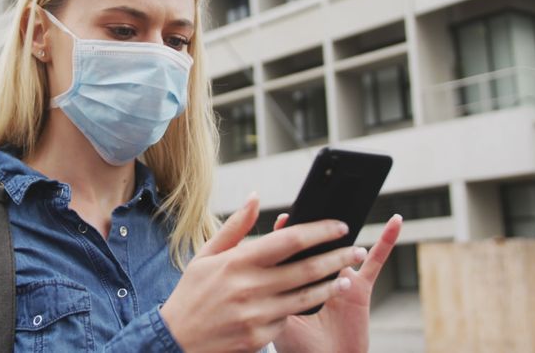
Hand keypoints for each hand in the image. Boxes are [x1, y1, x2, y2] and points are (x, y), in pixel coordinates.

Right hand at [159, 193, 367, 352]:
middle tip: (357, 250)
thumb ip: (235, 226)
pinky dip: (305, 307)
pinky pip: (289, 317)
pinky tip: (319, 298)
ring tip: (348, 276)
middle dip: (337, 257)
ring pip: (307, 296)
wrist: (177, 340)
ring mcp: (256, 314)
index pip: (289, 240)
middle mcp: (249, 287)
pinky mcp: (260, 336)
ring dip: (332, 285)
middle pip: (307, 268)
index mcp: (238, 261)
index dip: (319, 231)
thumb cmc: (193, 293)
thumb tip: (255, 197)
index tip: (339, 226)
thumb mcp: (206, 255)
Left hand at [272, 213, 403, 352]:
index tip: (284, 218)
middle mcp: (317, 275)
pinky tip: (395, 222)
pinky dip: (387, 240)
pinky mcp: (361, 287)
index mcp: (295, 280)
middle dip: (316, 226)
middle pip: (317, 244)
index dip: (285, 234)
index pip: (288, 250)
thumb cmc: (298, 347)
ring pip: (343, 248)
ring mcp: (341, 278)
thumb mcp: (278, 318)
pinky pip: (376, 261)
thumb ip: (275, 293)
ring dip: (345, 232)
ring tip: (347, 207)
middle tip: (319, 201)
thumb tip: (264, 268)